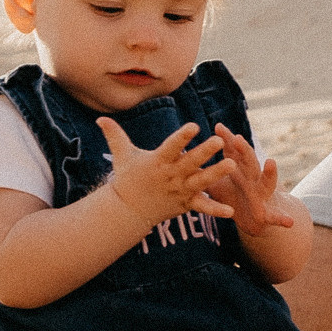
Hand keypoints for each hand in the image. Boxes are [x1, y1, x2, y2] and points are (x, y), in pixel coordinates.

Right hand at [99, 116, 231, 229]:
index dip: (182, 137)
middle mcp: (170, 176)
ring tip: (232, 164)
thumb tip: (100, 119)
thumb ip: (115, 135)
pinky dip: (216, 210)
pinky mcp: (186, 204)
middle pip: (189, 163)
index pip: (171, 146)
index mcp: (158, 161)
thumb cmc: (127, 178)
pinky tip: (232, 210)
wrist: (127, 211)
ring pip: (200, 182)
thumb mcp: (121, 155)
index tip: (194, 126)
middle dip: (204, 153)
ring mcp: (179, 191)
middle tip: (219, 141)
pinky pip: (203, 207)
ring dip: (216, 174)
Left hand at [211, 127, 298, 239]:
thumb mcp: (218, 184)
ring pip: (267, 182)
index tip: (218, 127)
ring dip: (270, 173)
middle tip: (237, 138)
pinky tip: (289, 222)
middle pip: (249, 162)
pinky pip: (275, 216)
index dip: (227, 140)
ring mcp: (262, 195)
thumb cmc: (234, 196)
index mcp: (241, 171)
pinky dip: (282, 219)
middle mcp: (253, 180)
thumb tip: (185, 158)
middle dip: (244, 150)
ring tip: (271, 162)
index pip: (234, 153)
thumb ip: (206, 172)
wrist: (254, 219)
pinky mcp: (267, 214)